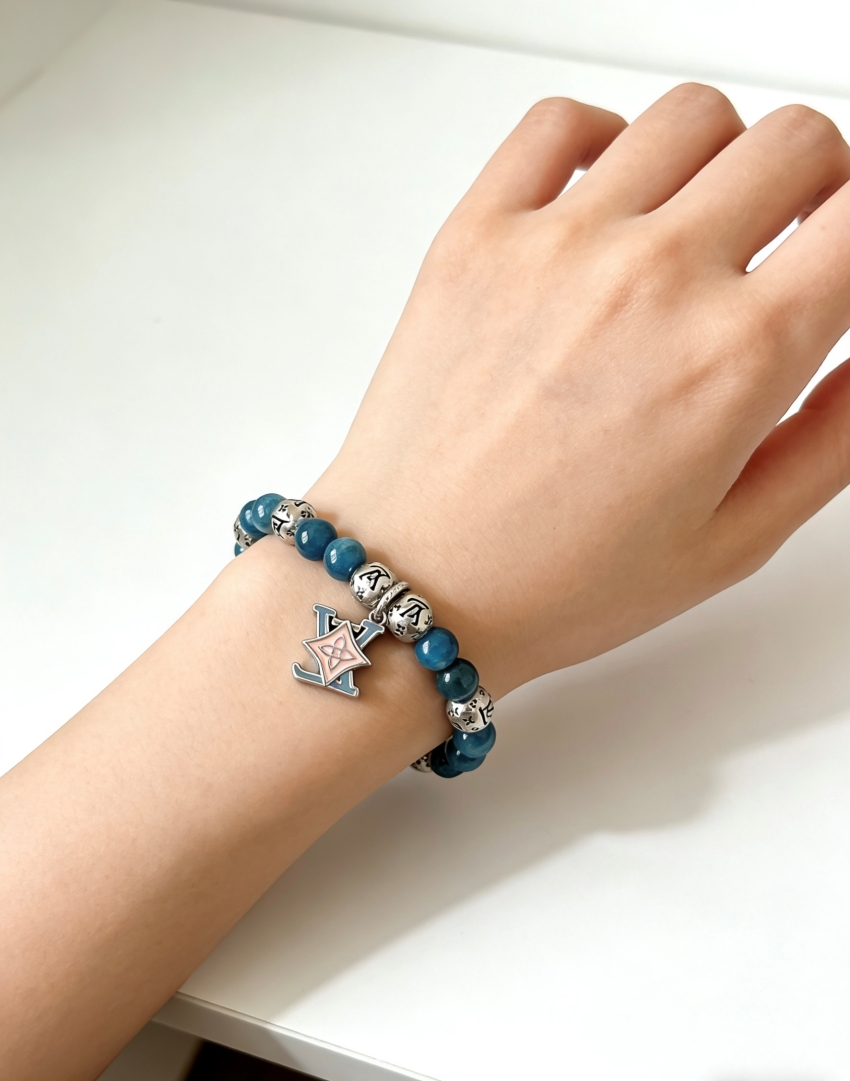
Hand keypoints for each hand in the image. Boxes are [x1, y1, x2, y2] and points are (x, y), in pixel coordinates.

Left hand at [309, 84, 849, 697]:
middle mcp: (651, 278)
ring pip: (689, 116)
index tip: (836, 265)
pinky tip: (605, 203)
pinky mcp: (476, 236)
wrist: (414, 584)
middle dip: (814, 188)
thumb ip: (832, 439)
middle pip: (793, 143)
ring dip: (719, 159)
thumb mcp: (732, 542)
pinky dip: (603, 141)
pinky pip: (559, 122)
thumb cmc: (554, 581)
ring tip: (693, 227)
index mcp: (734, 358)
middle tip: (786, 244)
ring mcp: (556, 245)